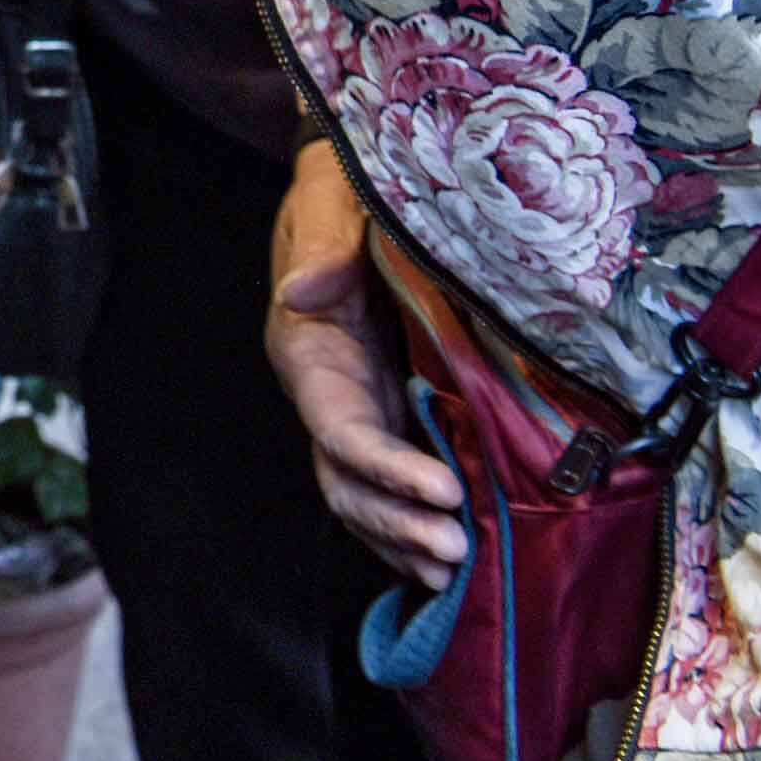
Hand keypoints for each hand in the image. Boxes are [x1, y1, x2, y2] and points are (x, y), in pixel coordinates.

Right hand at [268, 140, 466, 586]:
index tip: (443, 488)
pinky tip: (454, 563)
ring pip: (363, 494)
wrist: (365, 187)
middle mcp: (327, 390)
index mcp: (308, 347)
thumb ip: (323, 243)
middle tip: (454, 550)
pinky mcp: (394, 413)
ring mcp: (360, 407)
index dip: (383, 466)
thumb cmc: (348, 187)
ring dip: (402, 539)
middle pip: (344, 478)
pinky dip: (411, 527)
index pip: (337, 424)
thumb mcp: (333, 199)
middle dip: (393, 520)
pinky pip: (391, 485)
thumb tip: (304, 293)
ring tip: (456, 573)